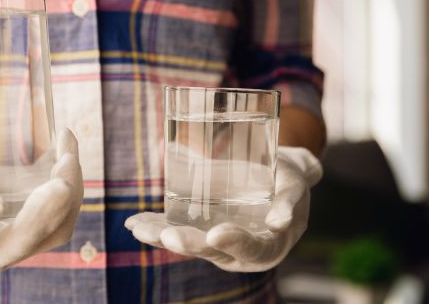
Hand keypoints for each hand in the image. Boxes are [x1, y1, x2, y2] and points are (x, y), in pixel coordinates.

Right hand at [0, 129, 82, 273]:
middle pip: (25, 241)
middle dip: (45, 212)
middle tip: (57, 183)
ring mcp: (24, 245)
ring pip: (56, 229)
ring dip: (68, 195)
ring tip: (67, 155)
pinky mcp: (44, 228)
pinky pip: (67, 213)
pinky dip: (73, 181)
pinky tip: (66, 146)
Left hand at [125, 146, 322, 271]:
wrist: (276, 177)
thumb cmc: (288, 181)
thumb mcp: (294, 186)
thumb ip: (287, 202)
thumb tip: (279, 222)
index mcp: (268, 246)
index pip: (251, 249)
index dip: (234, 243)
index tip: (215, 234)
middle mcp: (238, 251)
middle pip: (212, 250)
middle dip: (187, 243)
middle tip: (167, 236)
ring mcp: (216, 242)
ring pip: (187, 242)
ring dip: (160, 236)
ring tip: (138, 229)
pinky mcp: (199, 230)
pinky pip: (175, 231)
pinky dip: (154, 227)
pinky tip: (133, 224)